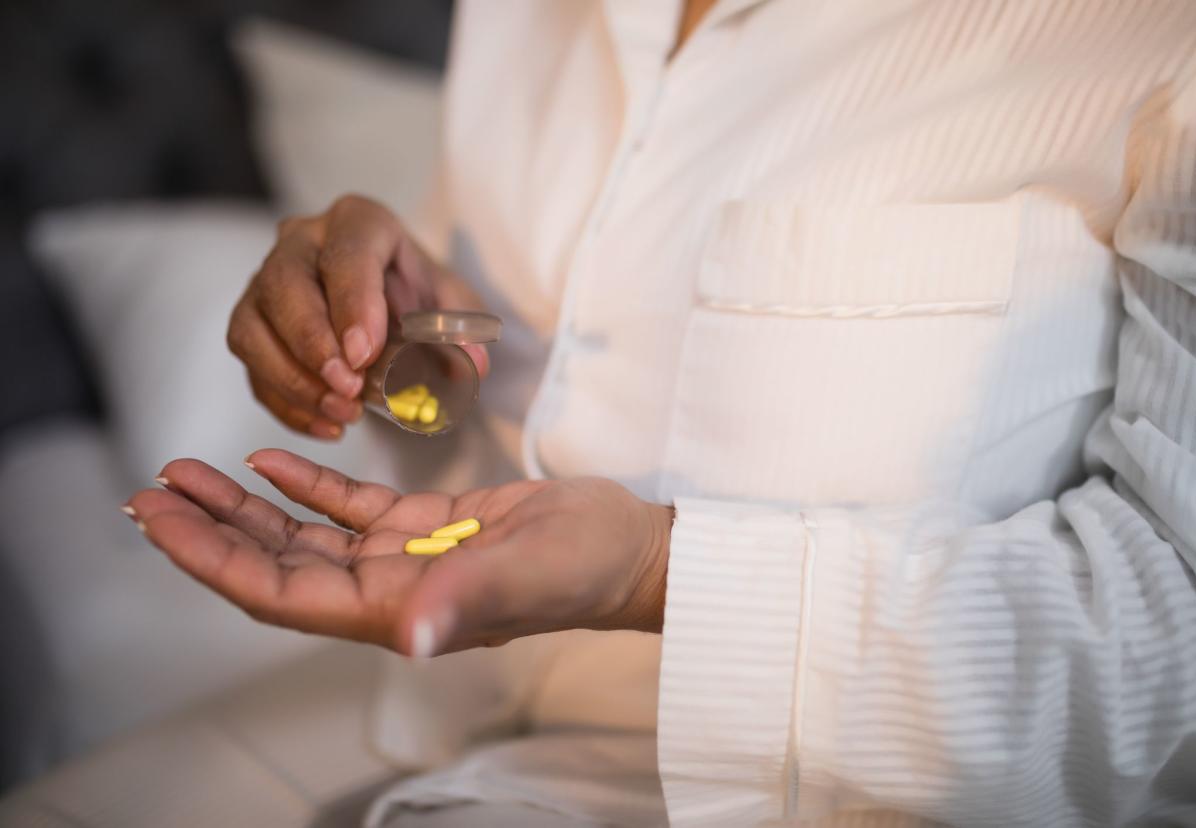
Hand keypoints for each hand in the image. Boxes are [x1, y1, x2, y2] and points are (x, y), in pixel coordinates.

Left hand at [125, 450, 671, 654]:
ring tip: (189, 472)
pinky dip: (308, 486)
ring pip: (304, 535)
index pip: (279, 591)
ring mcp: (404, 558)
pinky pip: (350, 508)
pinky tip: (269, 460)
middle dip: (209, 530)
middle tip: (151, 491)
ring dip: (245, 508)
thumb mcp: (528, 574)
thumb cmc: (585, 566)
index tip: (160, 521)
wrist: (627, 549)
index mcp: (395, 611)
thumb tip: (412, 638)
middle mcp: (386, 591)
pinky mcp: (428, 525)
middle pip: (275, 564)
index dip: (213, 559)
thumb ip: (467, 601)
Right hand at [227, 195, 488, 439]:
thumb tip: (474, 365)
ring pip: (252, 327)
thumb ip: (463, 329)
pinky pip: (250, 366)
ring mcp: (265, 281)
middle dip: (312, 344)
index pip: (347, 253)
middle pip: (283, 284)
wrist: (389, 302)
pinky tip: (326, 425)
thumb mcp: (450, 303)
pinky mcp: (251, 324)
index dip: (353, 303)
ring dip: (293, 380)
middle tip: (348, 388)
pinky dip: (285, 403)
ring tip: (341, 413)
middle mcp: (301, 241)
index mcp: (358, 222)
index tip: (365, 353)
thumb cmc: (416, 294)